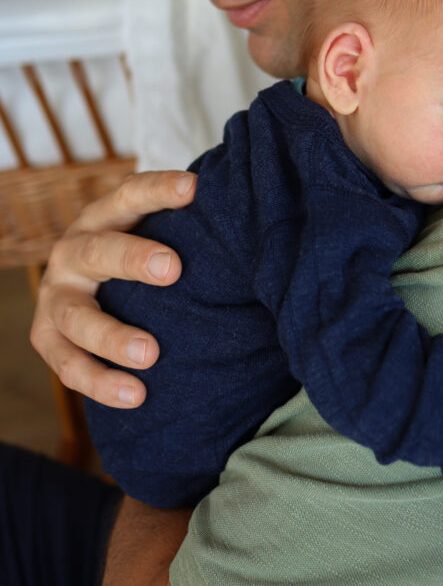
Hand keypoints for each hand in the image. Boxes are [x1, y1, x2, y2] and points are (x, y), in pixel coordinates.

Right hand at [30, 170, 195, 407]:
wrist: (89, 288)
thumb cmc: (142, 257)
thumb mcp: (156, 233)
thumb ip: (188, 228)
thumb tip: (252, 223)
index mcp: (103, 218)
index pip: (129, 196)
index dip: (158, 190)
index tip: (193, 189)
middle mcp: (73, 252)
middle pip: (98, 251)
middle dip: (132, 260)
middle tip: (172, 270)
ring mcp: (56, 297)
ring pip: (76, 317)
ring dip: (111, 336)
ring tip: (150, 354)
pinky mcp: (46, 338)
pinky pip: (68, 366)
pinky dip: (100, 383)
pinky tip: (136, 395)